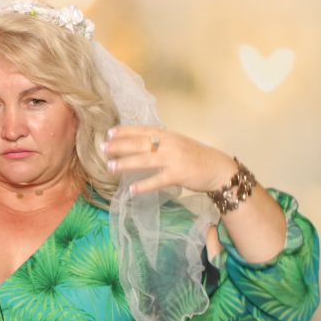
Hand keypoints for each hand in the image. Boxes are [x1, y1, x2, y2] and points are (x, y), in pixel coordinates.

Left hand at [102, 125, 236, 195]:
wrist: (218, 168)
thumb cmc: (194, 156)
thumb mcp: (176, 143)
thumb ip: (159, 142)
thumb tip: (135, 143)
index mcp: (167, 135)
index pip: (142, 130)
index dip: (125, 131)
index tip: (109, 133)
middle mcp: (169, 144)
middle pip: (140, 143)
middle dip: (120, 146)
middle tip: (103, 148)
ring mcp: (174, 159)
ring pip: (145, 160)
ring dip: (126, 163)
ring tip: (110, 167)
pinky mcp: (179, 174)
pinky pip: (157, 180)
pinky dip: (144, 185)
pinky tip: (131, 189)